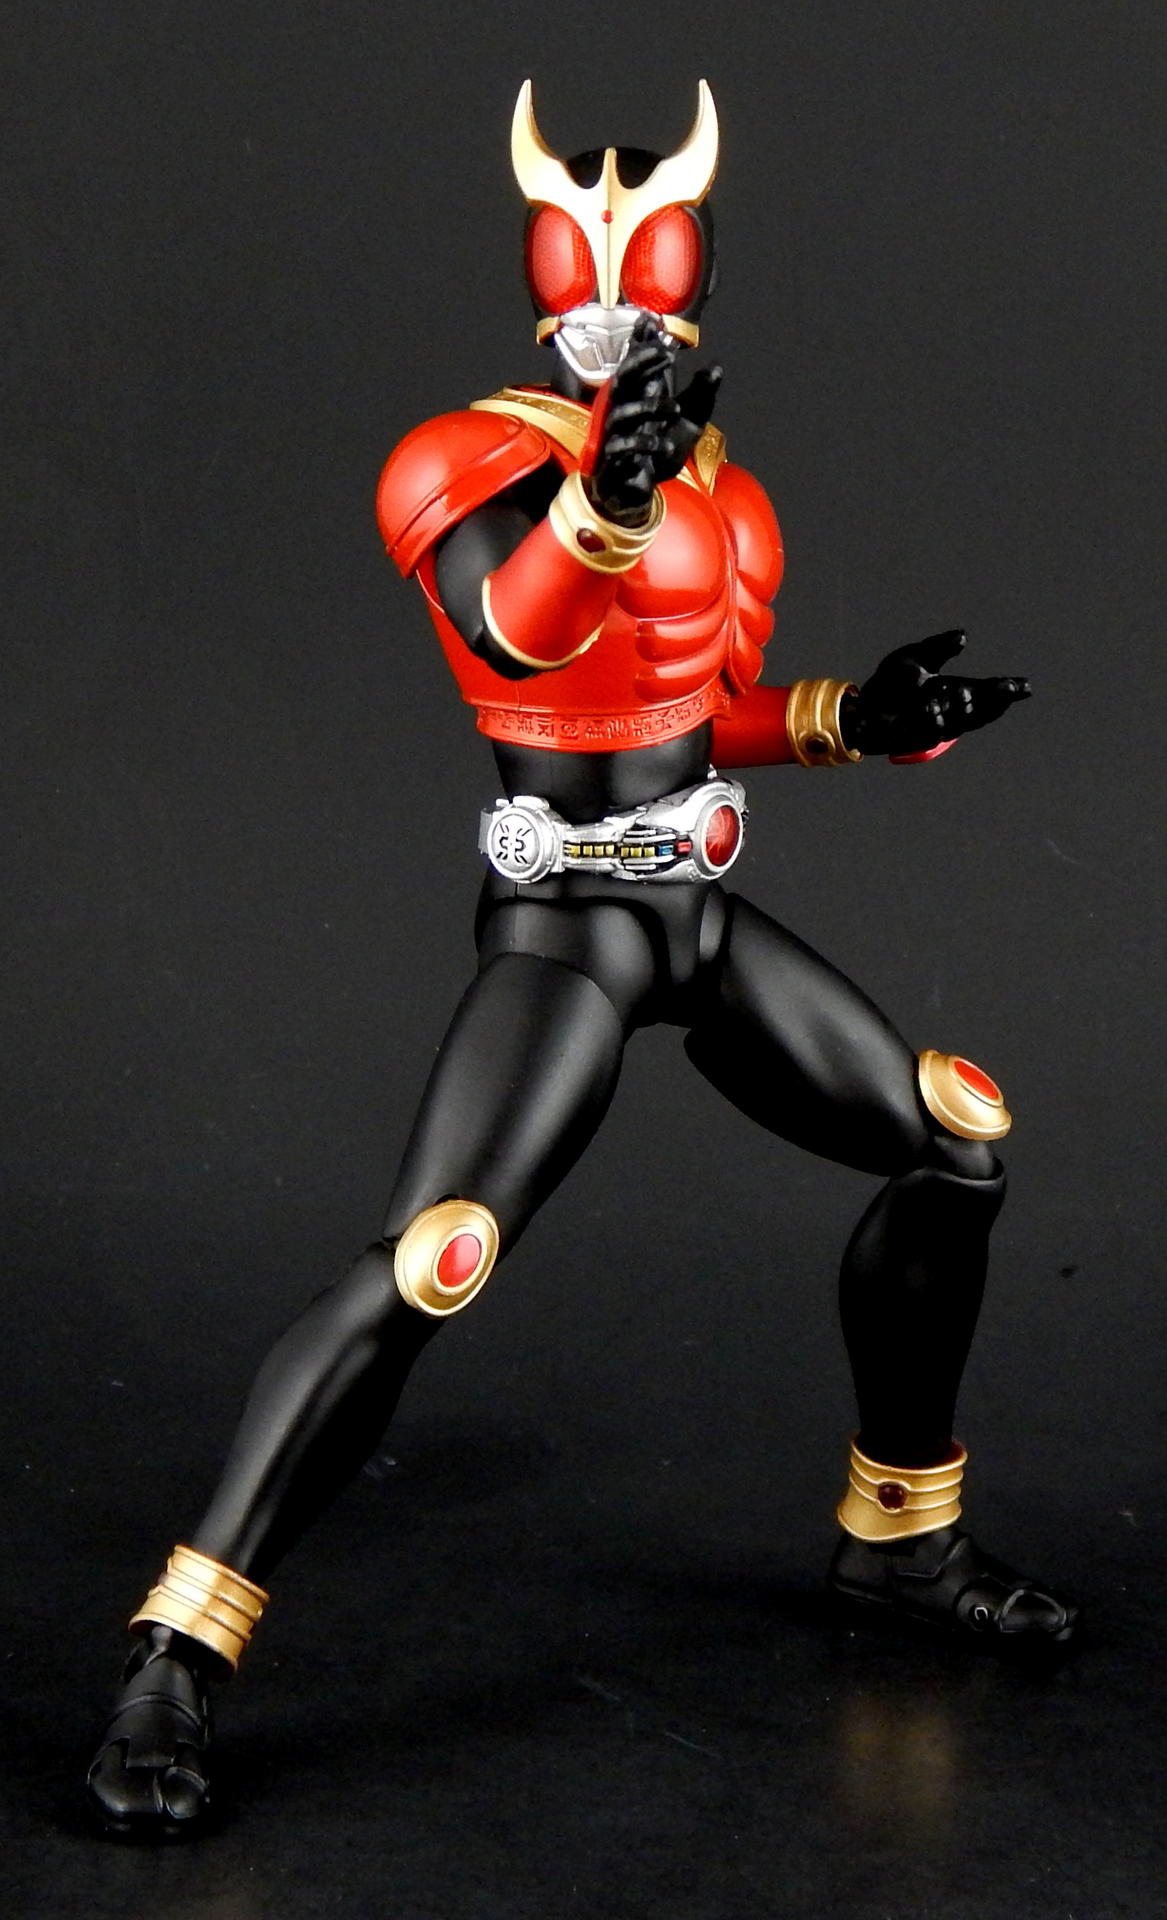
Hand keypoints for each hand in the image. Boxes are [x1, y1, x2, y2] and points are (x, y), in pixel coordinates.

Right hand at [587, 315, 721, 523]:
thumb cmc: (659, 455)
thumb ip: (701, 395)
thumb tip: (716, 368)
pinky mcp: (612, 461)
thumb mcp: (690, 422)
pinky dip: (646, 445)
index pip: (633, 365)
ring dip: (649, 408)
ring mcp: (613, 436)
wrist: (642, 492)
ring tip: (676, 409)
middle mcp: (621, 412)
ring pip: (620, 412)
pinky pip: (623, 447)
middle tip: (665, 355)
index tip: (655, 325)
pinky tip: (667, 446)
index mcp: (636, 398)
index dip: (641, 344)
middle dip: (640, 362)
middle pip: (620, 379)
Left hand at [840, 630, 1030, 758]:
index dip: (1007, 691)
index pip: (988, 693)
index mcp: (957, 692)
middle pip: (982, 711)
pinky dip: (933, 718)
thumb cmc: (892, 683)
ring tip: (962, 691)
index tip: (1025, 686)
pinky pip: (930, 729)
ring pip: (959, 721)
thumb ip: (939, 647)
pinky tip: (932, 706)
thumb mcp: (916, 656)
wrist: (863, 708)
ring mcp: (939, 728)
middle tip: (1004, 687)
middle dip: (994, 700)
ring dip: (962, 707)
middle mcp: (953, 712)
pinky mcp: (919, 737)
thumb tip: (962, 637)